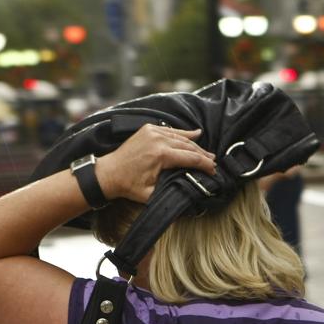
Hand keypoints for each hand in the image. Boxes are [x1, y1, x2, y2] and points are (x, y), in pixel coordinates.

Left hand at [96, 125, 215, 202]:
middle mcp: (158, 139)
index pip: (190, 158)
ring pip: (180, 137)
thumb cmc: (128, 186)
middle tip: (214, 162)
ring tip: (207, 152)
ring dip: (195, 145)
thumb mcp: (151, 194)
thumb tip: (191, 193)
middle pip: (188, 146)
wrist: (108, 173)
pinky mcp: (148, 129)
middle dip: (203, 155)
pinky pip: (170, 130)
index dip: (204, 165)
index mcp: (161, 155)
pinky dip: (182, 134)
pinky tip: (195, 134)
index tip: (214, 170)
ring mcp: (152, 132)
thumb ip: (172, 191)